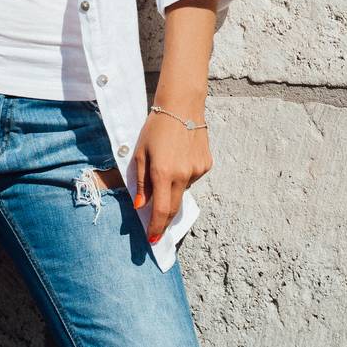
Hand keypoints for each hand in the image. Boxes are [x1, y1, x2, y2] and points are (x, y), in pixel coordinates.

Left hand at [131, 106, 212, 244]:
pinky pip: (192, 178)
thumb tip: (141, 206)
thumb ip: (141, 182)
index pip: (161, 210)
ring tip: (167, 164)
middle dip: (164, 219)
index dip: (157, 228)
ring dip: (173, 188)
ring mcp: (197, 170)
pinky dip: (183, 174)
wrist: (182, 106)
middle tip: (156, 227)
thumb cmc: (155, 128)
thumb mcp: (140, 153)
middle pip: (174, 207)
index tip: (152, 240)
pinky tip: (180, 157)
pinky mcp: (206, 164)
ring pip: (182, 190)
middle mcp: (182, 175)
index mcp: (163, 173)